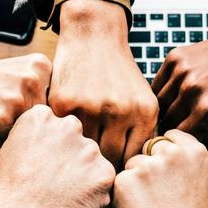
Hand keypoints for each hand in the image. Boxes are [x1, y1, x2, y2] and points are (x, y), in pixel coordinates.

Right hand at [0, 53, 51, 143]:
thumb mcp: (22, 71)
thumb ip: (44, 90)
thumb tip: (66, 127)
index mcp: (43, 67)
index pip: (55, 104)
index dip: (35, 108)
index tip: (18, 99)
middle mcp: (34, 81)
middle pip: (43, 120)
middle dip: (25, 121)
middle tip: (3, 106)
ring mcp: (18, 100)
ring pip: (28, 132)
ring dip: (12, 130)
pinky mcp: (1, 118)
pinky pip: (9, 141)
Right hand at [0, 105, 114, 207]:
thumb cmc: (0, 200)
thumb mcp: (8, 156)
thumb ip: (31, 141)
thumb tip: (41, 140)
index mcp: (39, 116)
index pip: (61, 124)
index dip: (56, 152)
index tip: (46, 170)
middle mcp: (67, 127)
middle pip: (81, 142)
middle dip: (72, 166)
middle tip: (53, 190)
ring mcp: (87, 151)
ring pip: (95, 165)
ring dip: (83, 183)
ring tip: (59, 202)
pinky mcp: (103, 178)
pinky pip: (107, 187)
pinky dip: (94, 201)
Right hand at [50, 0, 158, 167]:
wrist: (94, 35)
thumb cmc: (118, 73)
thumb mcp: (141, 99)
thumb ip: (141, 133)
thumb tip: (135, 172)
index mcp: (144, 112)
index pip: (133, 159)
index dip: (123, 169)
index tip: (113, 169)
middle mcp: (120, 111)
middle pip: (110, 160)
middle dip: (101, 166)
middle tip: (92, 168)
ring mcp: (91, 107)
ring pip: (85, 151)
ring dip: (80, 154)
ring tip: (77, 156)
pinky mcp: (64, 103)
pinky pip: (64, 135)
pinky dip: (63, 138)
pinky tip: (63, 137)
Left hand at [113, 130, 207, 207]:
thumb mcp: (199, 184)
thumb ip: (184, 161)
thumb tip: (164, 146)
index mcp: (196, 152)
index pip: (169, 135)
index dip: (164, 154)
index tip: (167, 173)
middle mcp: (173, 153)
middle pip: (149, 147)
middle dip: (149, 165)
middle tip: (159, 195)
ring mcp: (148, 165)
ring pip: (132, 163)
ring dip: (135, 180)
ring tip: (151, 206)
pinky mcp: (126, 180)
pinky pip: (119, 180)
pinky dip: (124, 194)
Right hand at [154, 22, 207, 150]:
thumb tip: (189, 150)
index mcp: (206, 110)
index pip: (179, 138)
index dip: (183, 142)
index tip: (190, 138)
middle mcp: (191, 90)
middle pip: (166, 122)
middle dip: (174, 127)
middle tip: (185, 126)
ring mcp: (181, 72)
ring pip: (158, 104)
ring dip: (166, 111)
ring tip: (181, 111)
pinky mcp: (175, 58)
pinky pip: (157, 84)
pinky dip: (163, 92)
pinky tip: (177, 94)